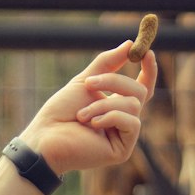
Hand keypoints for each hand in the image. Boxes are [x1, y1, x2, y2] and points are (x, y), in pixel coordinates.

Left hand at [19, 41, 155, 175]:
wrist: (46, 136)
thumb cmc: (61, 111)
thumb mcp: (85, 81)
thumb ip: (108, 63)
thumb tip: (129, 45)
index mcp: (116, 104)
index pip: (142, 87)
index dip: (149, 70)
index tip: (146, 52)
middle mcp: (123, 119)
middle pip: (139, 91)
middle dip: (114, 82)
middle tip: (89, 83)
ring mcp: (124, 135)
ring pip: (133, 105)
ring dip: (104, 104)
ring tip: (82, 114)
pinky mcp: (124, 149)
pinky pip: (132, 123)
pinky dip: (110, 117)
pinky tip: (92, 125)